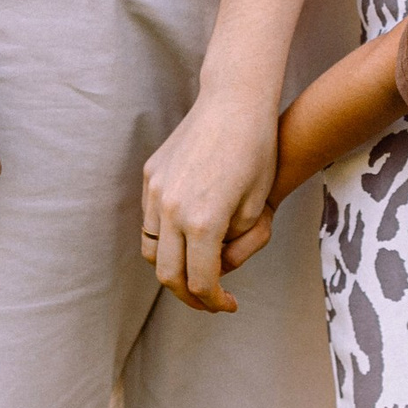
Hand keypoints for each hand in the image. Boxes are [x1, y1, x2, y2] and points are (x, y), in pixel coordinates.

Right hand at [141, 87, 279, 315]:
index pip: (201, 281)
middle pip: (167, 274)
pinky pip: (150, 220)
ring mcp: (156, 191)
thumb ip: (233, 247)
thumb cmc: (257, 153)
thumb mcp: (256, 208)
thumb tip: (213, 269)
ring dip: (171, 267)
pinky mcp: (151, 175)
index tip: (228, 306)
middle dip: (188, 295)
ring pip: (152, 249)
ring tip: (196, 270)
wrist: (235, 102)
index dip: (214, 302)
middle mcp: (172, 209)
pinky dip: (164, 238)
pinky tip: (187, 236)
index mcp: (203, 222)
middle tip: (209, 300)